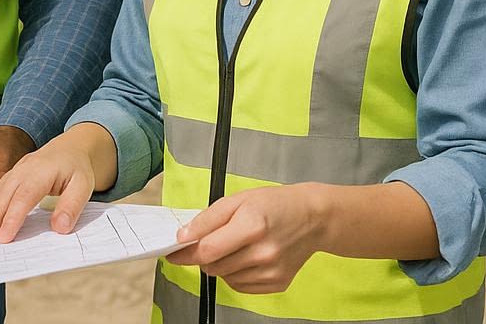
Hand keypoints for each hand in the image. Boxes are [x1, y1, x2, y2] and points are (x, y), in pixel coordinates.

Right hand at [0, 125, 107, 242]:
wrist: (71, 147)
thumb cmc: (77, 168)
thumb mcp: (84, 186)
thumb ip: (72, 206)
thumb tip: (59, 228)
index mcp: (42, 170)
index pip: (25, 195)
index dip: (13, 216)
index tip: (4, 236)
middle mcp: (25, 168)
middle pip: (6, 192)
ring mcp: (17, 170)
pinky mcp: (13, 174)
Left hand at [166, 184, 327, 293]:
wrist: (312, 218)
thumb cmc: (275, 205)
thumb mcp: (237, 199)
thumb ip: (207, 219)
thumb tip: (184, 236)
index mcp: (252, 226)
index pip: (207, 250)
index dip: (185, 252)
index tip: (174, 252)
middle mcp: (263, 252)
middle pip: (214, 266)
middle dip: (204, 255)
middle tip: (212, 240)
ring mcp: (271, 271)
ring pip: (224, 277)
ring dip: (220, 264)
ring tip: (236, 245)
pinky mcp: (277, 283)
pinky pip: (240, 286)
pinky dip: (235, 274)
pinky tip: (246, 257)